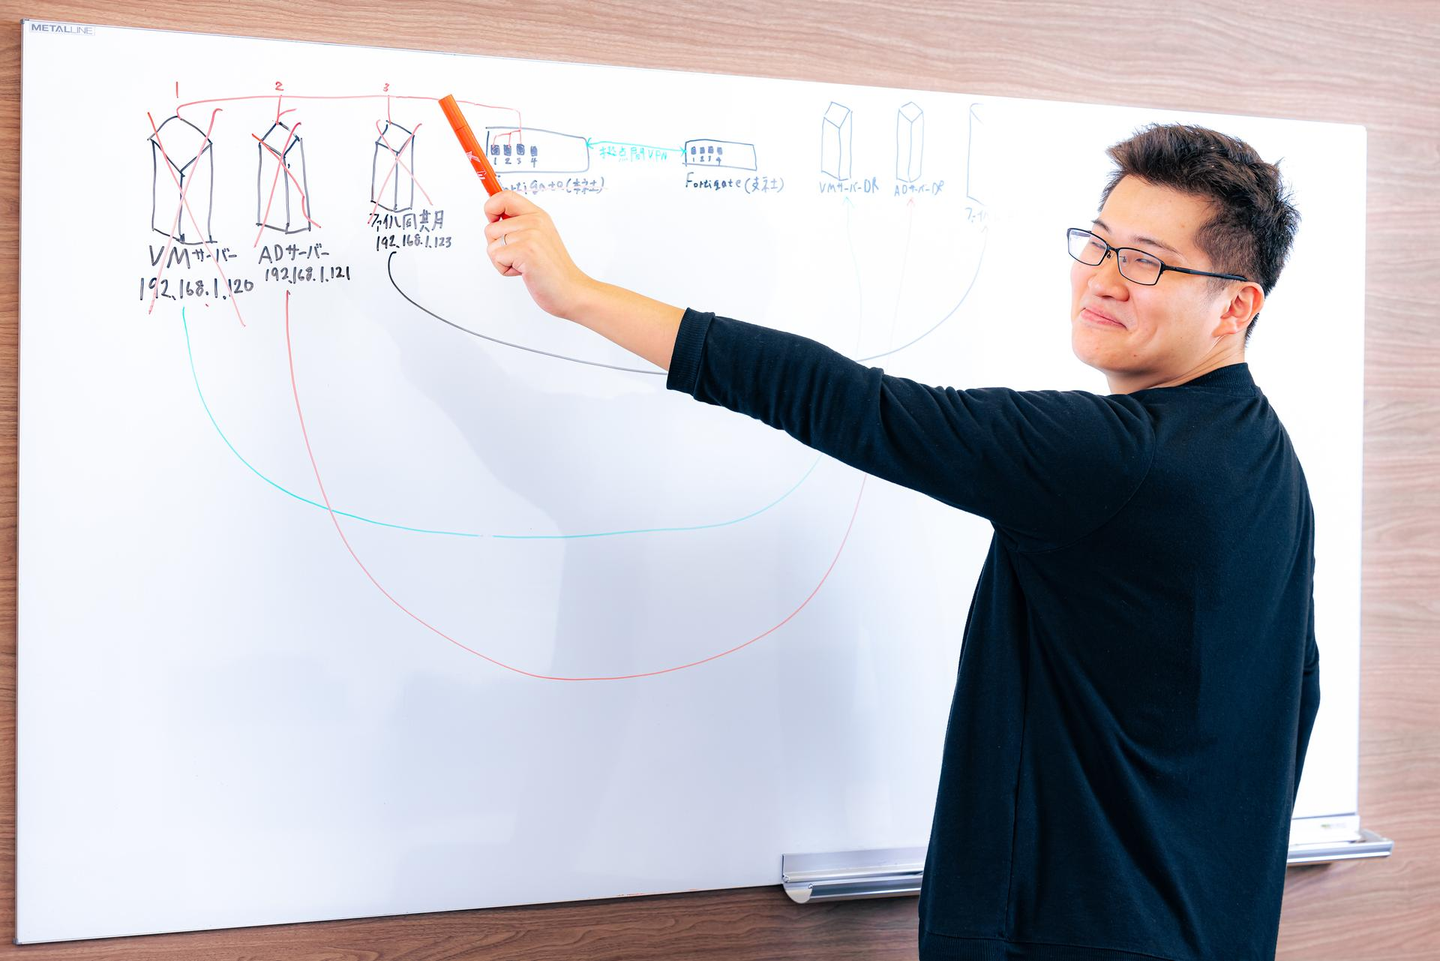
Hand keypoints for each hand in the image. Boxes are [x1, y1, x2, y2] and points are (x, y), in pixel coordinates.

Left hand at [483, 190, 595, 320]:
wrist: (570, 291)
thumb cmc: (553, 270)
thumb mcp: (539, 238)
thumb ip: (520, 225)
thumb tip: (493, 218)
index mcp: (538, 215)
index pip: (504, 196)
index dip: (491, 208)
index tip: (494, 222)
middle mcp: (535, 222)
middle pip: (490, 227)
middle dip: (497, 247)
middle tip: (519, 256)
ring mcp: (531, 235)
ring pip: (491, 244)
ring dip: (502, 260)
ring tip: (523, 264)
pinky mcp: (525, 251)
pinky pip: (495, 257)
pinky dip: (504, 269)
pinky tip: (524, 271)